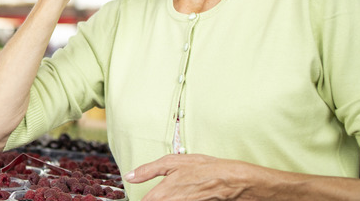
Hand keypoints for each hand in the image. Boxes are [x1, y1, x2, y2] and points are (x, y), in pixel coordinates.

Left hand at [125, 154, 266, 199]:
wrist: (230, 181)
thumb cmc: (202, 169)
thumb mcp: (172, 162)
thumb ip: (147, 170)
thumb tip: (129, 176)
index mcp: (161, 194)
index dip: (141, 199)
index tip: (137, 197)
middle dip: (152, 199)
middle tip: (157, 193)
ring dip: (163, 198)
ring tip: (169, 192)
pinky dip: (174, 200)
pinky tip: (178, 195)